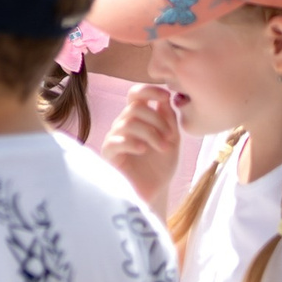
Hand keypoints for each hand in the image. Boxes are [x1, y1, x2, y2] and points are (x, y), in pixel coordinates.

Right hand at [101, 85, 181, 210]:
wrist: (154, 191)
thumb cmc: (161, 166)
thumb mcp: (172, 139)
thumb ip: (168, 118)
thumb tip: (165, 98)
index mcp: (138, 119)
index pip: (135, 94)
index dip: (149, 90)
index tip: (166, 97)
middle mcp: (124, 125)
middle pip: (135, 107)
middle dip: (157, 120)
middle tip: (170, 138)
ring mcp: (114, 138)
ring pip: (129, 122)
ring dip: (151, 133)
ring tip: (163, 148)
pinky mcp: (109, 154)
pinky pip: (115, 140)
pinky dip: (132, 142)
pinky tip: (143, 150)